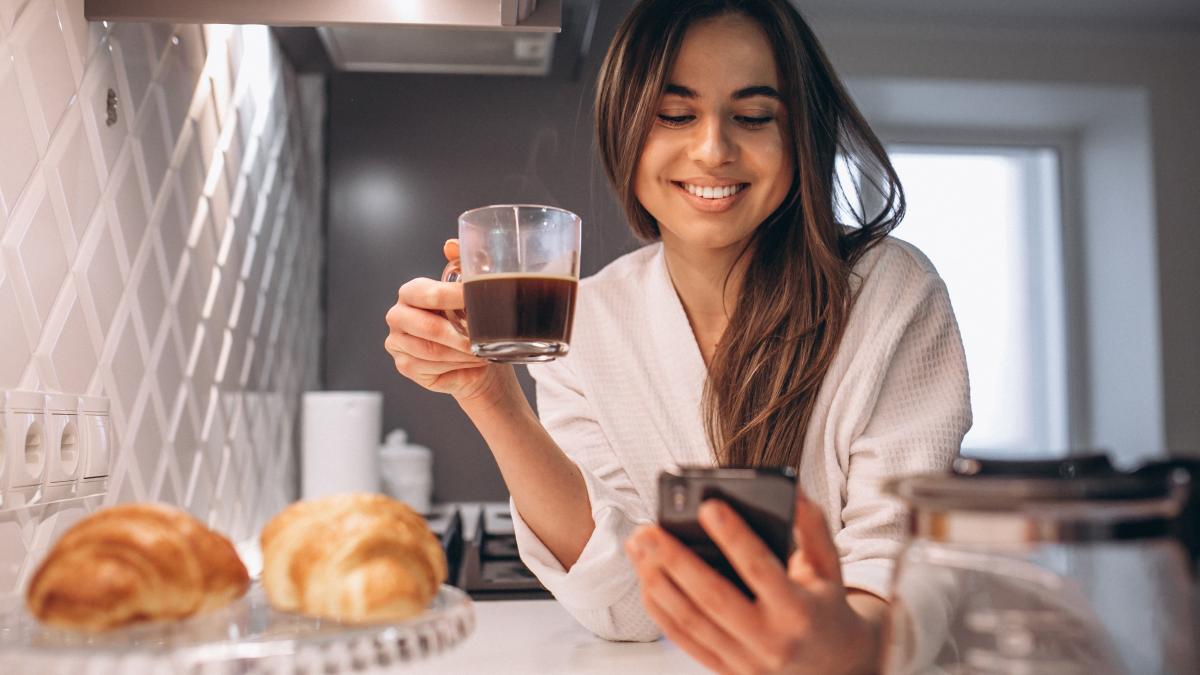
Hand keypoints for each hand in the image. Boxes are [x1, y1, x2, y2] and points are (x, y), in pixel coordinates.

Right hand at [384, 239, 512, 403]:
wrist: (470, 356)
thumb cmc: (468, 320)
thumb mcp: (469, 291)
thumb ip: (461, 264)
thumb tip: (450, 245)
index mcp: (410, 292)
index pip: (428, 294)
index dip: (455, 298)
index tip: (478, 301)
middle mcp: (397, 316)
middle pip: (429, 328)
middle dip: (461, 336)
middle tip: (484, 339)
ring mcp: (397, 343)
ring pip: (433, 352)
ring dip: (462, 354)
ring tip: (482, 353)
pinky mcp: (405, 366)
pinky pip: (432, 369)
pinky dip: (457, 368)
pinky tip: (471, 365)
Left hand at [626, 491, 883, 674]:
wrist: (835, 667)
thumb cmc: (826, 605)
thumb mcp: (829, 566)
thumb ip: (812, 525)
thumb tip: (790, 487)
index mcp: (799, 610)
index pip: (760, 569)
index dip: (734, 537)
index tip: (709, 506)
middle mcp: (770, 640)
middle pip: (713, 597)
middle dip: (675, 560)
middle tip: (648, 529)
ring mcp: (744, 660)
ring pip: (690, 619)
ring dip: (657, 581)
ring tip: (638, 547)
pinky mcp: (725, 669)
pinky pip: (684, 639)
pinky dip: (659, 609)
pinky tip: (645, 579)